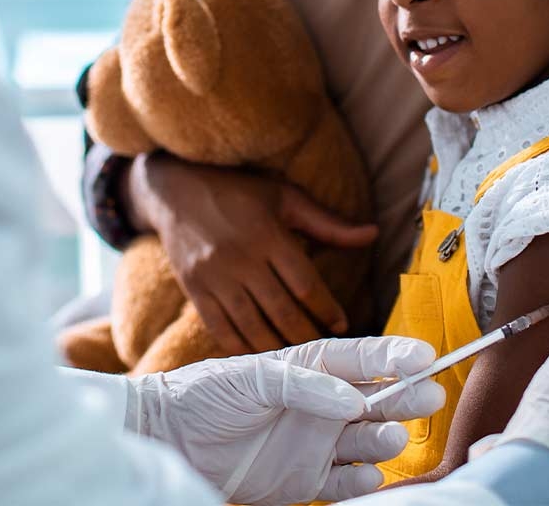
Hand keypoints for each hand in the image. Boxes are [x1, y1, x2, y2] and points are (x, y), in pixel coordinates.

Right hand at [127, 154, 376, 353]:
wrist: (176, 189)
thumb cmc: (238, 190)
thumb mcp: (284, 197)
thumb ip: (328, 222)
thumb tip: (373, 233)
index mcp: (266, 233)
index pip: (305, 283)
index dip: (327, 309)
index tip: (342, 324)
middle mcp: (240, 257)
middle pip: (282, 311)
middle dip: (308, 336)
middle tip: (326, 351)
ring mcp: (214, 276)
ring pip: (253, 326)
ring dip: (279, 348)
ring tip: (299, 360)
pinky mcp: (194, 289)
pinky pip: (221, 329)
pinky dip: (243, 348)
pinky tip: (261, 357)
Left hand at [127, 335, 444, 505]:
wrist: (172, 437)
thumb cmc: (208, 392)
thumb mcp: (253, 375)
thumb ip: (304, 383)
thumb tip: (354, 396)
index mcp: (309, 367)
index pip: (360, 357)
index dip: (394, 355)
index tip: (426, 355)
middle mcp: (321, 403)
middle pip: (376, 398)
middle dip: (405, 395)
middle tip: (432, 393)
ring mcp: (316, 441)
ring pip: (367, 440)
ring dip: (386, 437)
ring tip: (395, 434)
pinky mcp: (306, 479)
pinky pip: (345, 482)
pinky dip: (362, 480)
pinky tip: (370, 473)